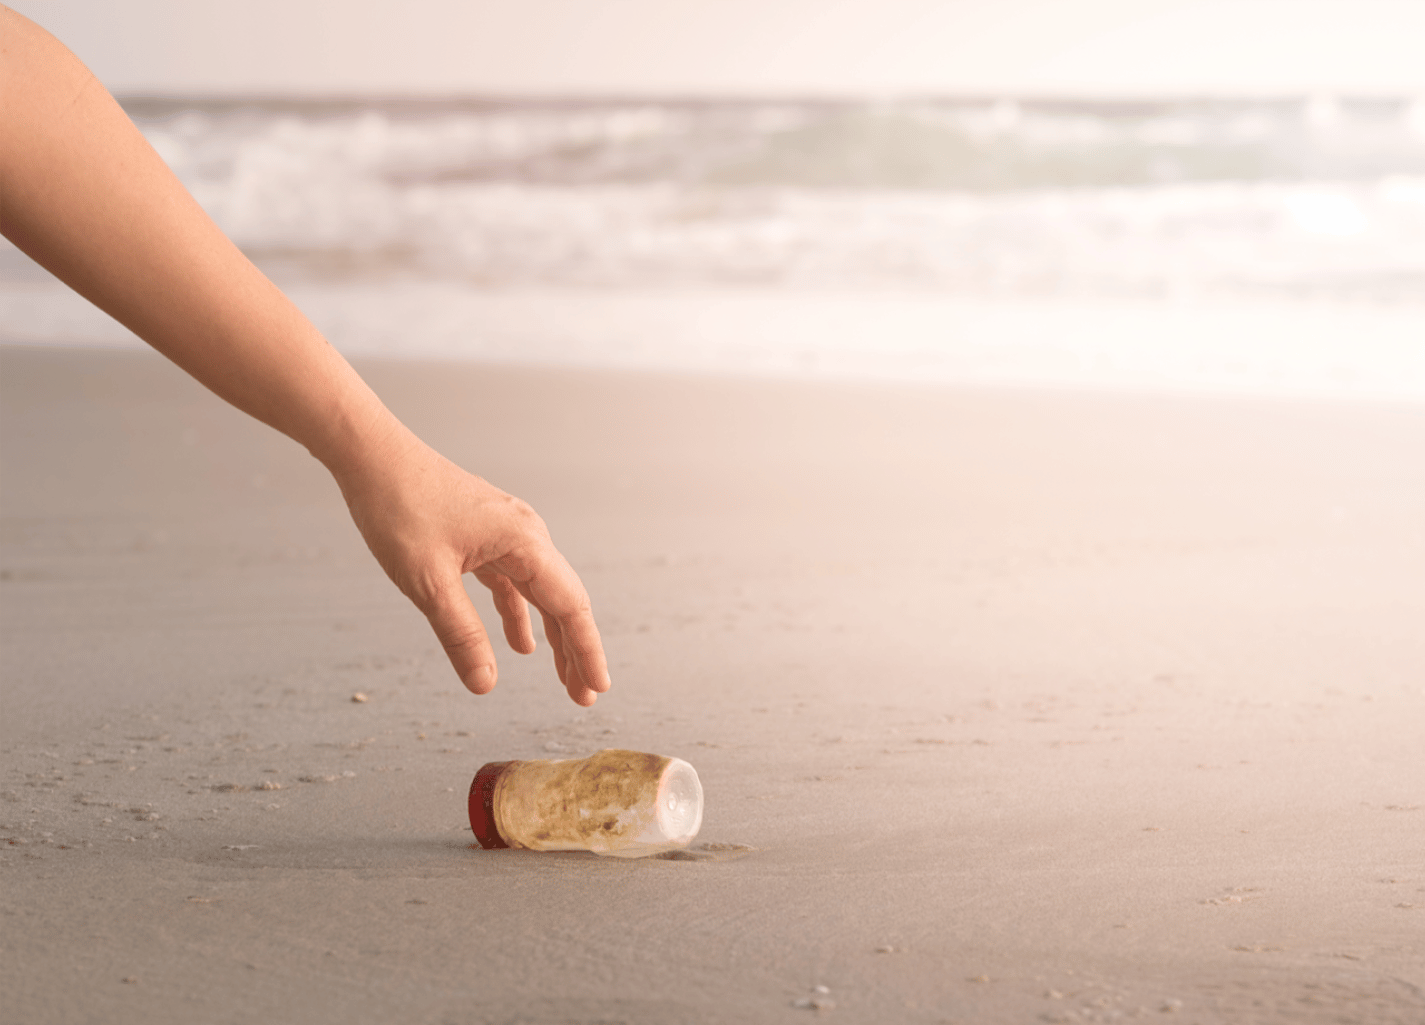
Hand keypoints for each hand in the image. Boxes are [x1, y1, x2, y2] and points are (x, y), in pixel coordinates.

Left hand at [334, 425, 610, 705]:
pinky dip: (520, 614)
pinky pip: (515, 582)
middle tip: (582, 698)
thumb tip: (485, 684)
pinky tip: (519, 643)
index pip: (570, 606)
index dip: (586, 651)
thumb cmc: (399, 509)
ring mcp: (508, 533)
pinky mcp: (486, 535)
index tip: (598, 689)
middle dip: (574, 651)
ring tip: (561, 677)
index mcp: (524, 542)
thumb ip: (461, 635)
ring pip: (540, 593)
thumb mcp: (428, 583)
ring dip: (551, 636)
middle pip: (563, 601)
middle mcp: (526, 534)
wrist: (373, 457)